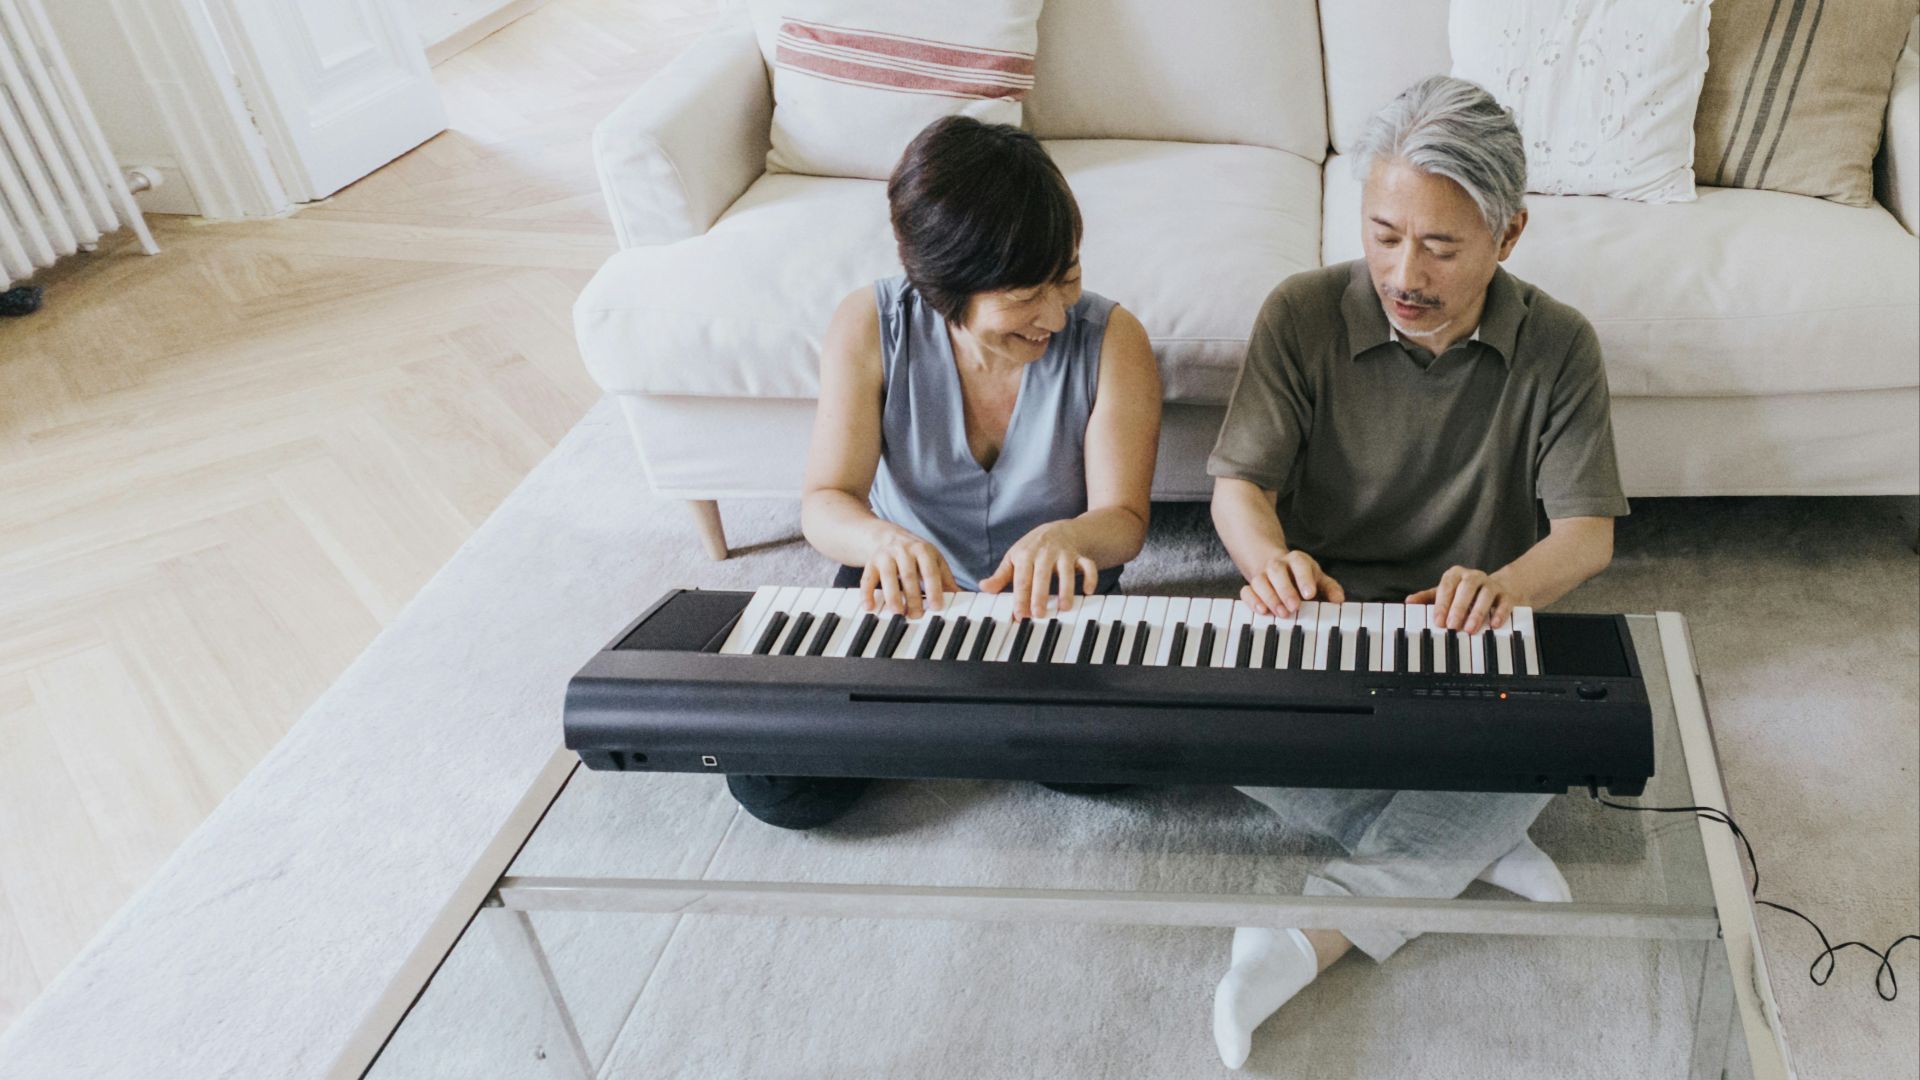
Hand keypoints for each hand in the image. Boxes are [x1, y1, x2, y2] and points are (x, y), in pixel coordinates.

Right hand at [860, 532, 956, 616]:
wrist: (886, 535)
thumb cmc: (915, 554)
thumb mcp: (933, 560)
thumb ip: (945, 579)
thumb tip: (962, 597)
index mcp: (923, 550)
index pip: (930, 570)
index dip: (933, 588)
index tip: (937, 606)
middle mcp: (903, 550)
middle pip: (908, 575)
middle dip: (913, 596)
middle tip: (917, 615)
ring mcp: (885, 555)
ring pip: (888, 576)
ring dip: (892, 595)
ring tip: (897, 612)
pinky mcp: (870, 562)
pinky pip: (867, 579)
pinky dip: (867, 593)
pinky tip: (869, 607)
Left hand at [978, 523, 1099, 618]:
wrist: (1060, 529)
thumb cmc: (1033, 548)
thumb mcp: (1014, 558)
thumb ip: (1001, 576)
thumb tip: (984, 588)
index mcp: (1025, 554)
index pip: (1021, 579)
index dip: (1020, 597)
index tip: (1019, 615)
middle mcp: (1044, 553)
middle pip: (1042, 575)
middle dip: (1040, 595)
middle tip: (1039, 614)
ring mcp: (1063, 553)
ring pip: (1066, 570)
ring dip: (1066, 589)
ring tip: (1065, 608)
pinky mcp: (1080, 555)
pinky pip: (1087, 565)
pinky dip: (1090, 577)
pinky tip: (1088, 591)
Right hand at [1241, 549, 1344, 616]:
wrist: (1277, 568)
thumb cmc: (1301, 577)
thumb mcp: (1318, 579)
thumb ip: (1329, 588)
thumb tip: (1339, 600)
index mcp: (1296, 560)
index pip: (1299, 563)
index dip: (1304, 578)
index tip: (1310, 594)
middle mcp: (1277, 565)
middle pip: (1276, 571)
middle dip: (1285, 590)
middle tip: (1294, 607)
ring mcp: (1262, 575)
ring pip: (1260, 581)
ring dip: (1270, 598)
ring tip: (1281, 613)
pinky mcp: (1251, 586)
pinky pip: (1246, 591)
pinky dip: (1252, 601)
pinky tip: (1262, 611)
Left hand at [1408, 567, 1523, 632]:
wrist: (1496, 589)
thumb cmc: (1463, 594)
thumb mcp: (1444, 594)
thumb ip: (1427, 598)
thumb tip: (1409, 602)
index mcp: (1455, 575)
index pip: (1447, 586)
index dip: (1442, 603)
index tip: (1438, 621)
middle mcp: (1474, 576)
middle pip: (1467, 588)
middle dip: (1459, 607)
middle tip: (1452, 626)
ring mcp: (1491, 584)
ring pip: (1486, 594)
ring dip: (1477, 611)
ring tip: (1470, 628)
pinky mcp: (1506, 595)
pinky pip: (1504, 602)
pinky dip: (1500, 613)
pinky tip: (1494, 625)